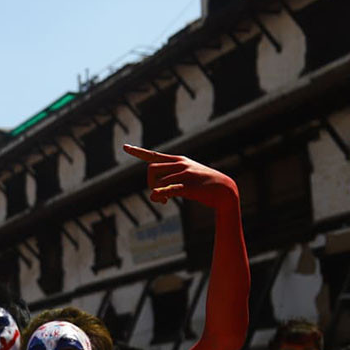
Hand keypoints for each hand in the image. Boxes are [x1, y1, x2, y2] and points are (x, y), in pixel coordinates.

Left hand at [123, 145, 239, 209]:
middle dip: (149, 183)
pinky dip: (160, 195)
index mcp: (178, 160)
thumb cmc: (202, 185)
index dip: (138, 152)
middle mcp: (180, 164)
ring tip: (163, 201)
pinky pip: (167, 189)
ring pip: (158, 181)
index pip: (153, 155)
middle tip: (157, 195)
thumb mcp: (186, 178)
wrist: (224, 189)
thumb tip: (153, 193)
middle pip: (151, 170)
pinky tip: (162, 201)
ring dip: (156, 194)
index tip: (125, 147)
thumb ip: (169, 181)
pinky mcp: (188, 185)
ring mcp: (184, 173)